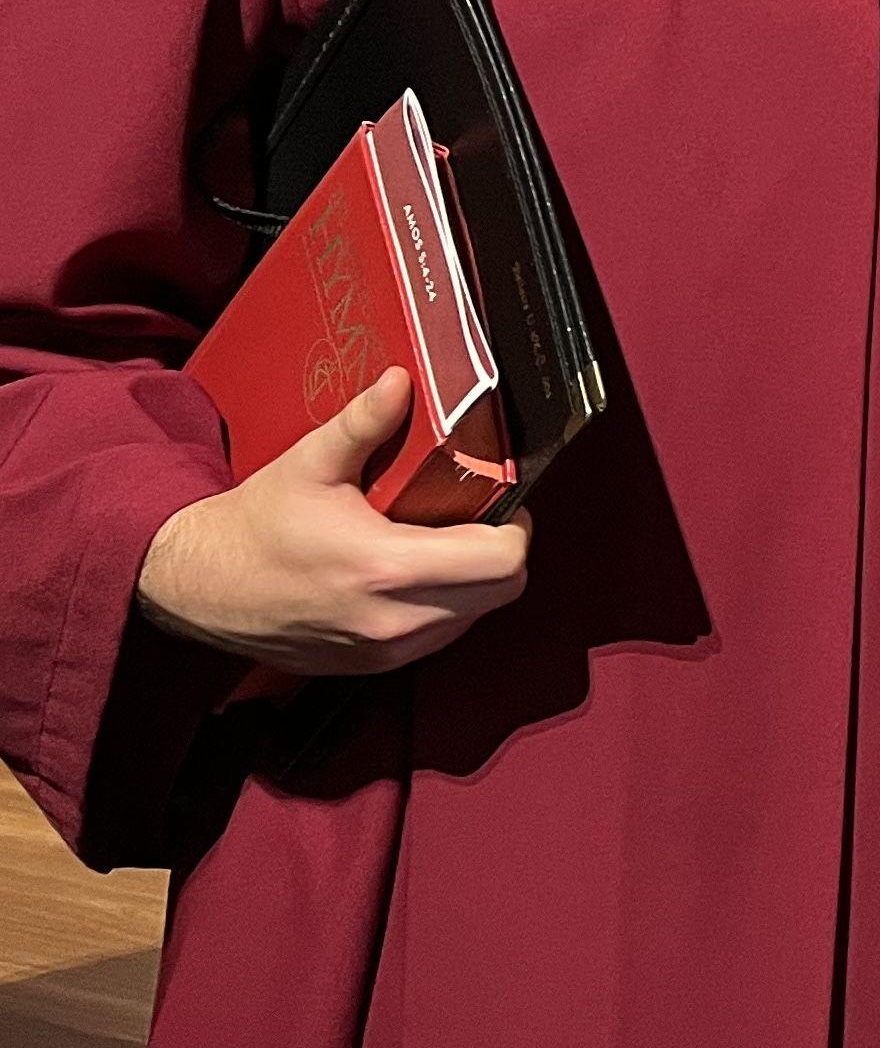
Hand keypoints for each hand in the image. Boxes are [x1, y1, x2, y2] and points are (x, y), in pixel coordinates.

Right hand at [133, 371, 533, 678]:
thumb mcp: (310, 463)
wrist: (196, 588)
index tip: (500, 498)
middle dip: (502, 552)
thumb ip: (364, 421)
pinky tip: (415, 573)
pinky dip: (444, 607)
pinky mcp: (370, 666)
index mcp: (385, 569)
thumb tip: (402, 380)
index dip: (515, 526)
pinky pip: (437, 637)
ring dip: (474, 582)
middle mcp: (392, 621)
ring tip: (444, 540)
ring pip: (473, 619)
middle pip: (502, 593)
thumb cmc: (254, 525)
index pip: (502, 562)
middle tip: (479, 515)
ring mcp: (383, 651)